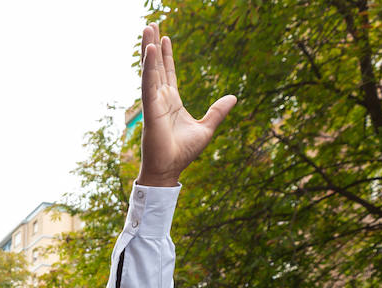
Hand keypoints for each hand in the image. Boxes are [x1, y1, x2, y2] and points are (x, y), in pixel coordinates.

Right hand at [136, 28, 236, 186]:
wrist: (170, 170)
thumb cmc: (183, 153)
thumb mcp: (207, 128)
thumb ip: (217, 112)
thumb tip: (233, 97)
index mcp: (171, 102)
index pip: (168, 73)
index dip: (166, 56)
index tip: (165, 38)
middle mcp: (160, 99)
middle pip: (156, 66)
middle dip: (154, 45)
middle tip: (152, 24)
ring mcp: (153, 102)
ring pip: (150, 70)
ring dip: (149, 48)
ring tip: (148, 27)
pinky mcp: (150, 108)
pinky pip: (148, 83)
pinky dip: (149, 66)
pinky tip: (150, 50)